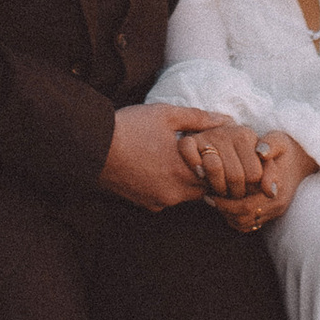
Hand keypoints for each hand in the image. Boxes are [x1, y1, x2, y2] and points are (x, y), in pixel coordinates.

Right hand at [102, 105, 271, 211]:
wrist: (91, 147)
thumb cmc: (130, 127)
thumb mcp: (167, 115)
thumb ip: (200, 118)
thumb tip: (227, 120)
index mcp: (183, 171)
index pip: (217, 177)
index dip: (217, 162)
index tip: (212, 149)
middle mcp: (173, 193)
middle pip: (202, 188)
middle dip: (203, 172)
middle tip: (197, 153)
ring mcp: (158, 201)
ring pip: (185, 195)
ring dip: (185, 180)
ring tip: (175, 158)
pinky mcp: (145, 204)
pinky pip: (166, 198)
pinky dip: (167, 186)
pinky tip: (157, 168)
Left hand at [207, 135, 317, 234]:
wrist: (300, 160)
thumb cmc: (284, 148)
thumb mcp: (279, 140)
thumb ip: (270, 145)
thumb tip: (261, 152)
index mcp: (278, 188)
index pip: (247, 205)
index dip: (225, 202)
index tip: (210, 193)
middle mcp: (277, 204)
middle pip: (244, 217)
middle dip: (223, 209)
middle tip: (208, 197)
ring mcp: (274, 212)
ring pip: (245, 224)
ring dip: (228, 215)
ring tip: (215, 200)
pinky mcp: (271, 214)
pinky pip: (250, 225)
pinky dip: (235, 218)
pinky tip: (226, 205)